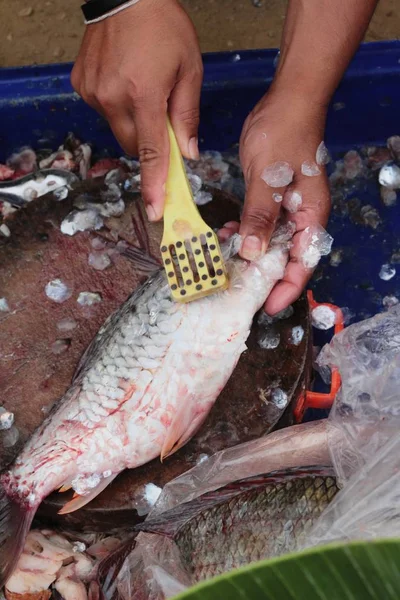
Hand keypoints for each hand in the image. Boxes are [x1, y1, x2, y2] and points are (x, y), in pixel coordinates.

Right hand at [71, 0, 202, 220]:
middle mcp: (113, 97)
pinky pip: (104, 111)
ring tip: (142, 87)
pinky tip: (125, 79)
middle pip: (135, 146)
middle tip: (161, 115)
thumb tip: (187, 153)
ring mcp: (93, 92)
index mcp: (144, 94)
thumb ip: (187, 115)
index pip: (152, 153)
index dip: (154, 185)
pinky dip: (117, 106)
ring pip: (119, 130)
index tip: (154, 210)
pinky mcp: (82, 86)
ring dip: (134, 122)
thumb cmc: (163, 25)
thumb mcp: (189, 68)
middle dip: (150, 142)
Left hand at [220, 91, 330, 314]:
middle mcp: (302, 218)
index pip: (304, 263)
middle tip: (233, 285)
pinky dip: (242, 233)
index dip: (286, 289)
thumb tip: (252, 253)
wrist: (286, 102)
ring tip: (223, 256)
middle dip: (261, 275)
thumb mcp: (269, 177)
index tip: (265, 306)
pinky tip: (224, 233)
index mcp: (311, 216)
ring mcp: (288, 209)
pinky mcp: (272, 200)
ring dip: (247, 253)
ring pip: (269, 244)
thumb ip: (260, 216)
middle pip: (286, 259)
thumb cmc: (285, 134)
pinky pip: (258, 226)